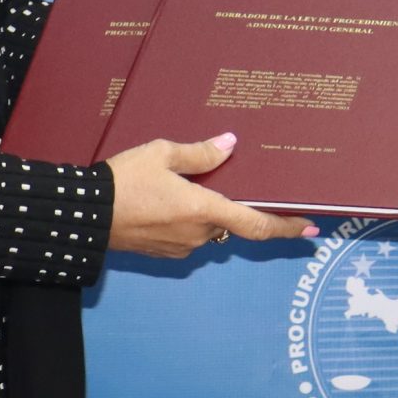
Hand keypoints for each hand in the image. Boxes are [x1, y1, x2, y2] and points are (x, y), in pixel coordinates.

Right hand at [106, 132, 316, 256]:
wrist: (86, 215)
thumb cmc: (124, 181)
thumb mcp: (162, 154)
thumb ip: (201, 153)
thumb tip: (230, 144)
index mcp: (205, 209)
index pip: (258, 224)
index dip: (287, 227)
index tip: (311, 227)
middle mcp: (199, 234)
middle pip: (231, 221)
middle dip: (230, 204)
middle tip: (220, 182)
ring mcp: (182, 247)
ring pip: (208, 227)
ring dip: (204, 210)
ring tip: (181, 186)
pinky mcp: (165, 252)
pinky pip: (188, 234)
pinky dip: (186, 219)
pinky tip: (167, 201)